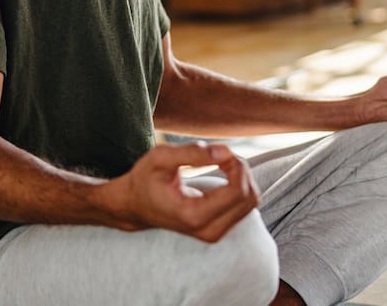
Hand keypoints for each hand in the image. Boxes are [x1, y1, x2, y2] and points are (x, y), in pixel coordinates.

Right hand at [95, 142, 258, 242]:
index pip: (237, 191)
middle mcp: (208, 231)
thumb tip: (226, 151)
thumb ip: (192, 153)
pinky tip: (222, 175)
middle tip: (221, 155)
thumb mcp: (161, 158)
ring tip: (221, 163)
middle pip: (249, 197)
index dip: (236, 166)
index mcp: (194, 215)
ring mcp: (214, 234)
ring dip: (242, 177)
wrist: (134, 206)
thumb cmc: (146, 179)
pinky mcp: (218, 230)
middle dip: (242, 170)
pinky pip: (244, 206)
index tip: (221, 152)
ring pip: (251, 202)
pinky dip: (239, 185)